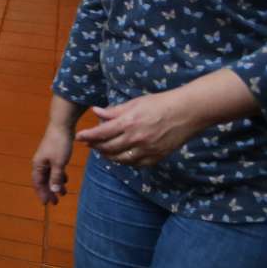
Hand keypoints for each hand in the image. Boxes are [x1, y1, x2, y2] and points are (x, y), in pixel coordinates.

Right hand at [31, 122, 76, 204]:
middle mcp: (40, 163)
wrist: (62, 126)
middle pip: (43, 180)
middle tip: (55, 203)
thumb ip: (56, 177)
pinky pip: (54, 169)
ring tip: (63, 193)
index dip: (42, 193)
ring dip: (55, 184)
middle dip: (49, 191)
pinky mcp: (53, 155)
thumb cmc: (59, 145)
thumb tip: (54, 191)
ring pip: (49, 175)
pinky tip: (65, 179)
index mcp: (38, 165)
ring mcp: (47, 158)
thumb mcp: (59, 163)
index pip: (38, 183)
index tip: (47, 204)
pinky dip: (59, 176)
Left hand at [76, 91, 199, 166]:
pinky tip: (120, 156)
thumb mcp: (134, 103)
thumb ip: (113, 111)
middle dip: (95, 146)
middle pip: (108, 148)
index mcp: (128, 123)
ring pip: (120, 159)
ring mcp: (147, 150)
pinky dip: (125, 161)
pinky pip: (136, 164)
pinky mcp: (157, 157)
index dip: (88, 136)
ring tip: (102, 151)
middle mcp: (136, 138)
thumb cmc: (160, 103)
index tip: (79, 137)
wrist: (187, 112)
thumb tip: (95, 111)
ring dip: (108, 156)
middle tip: (89, 144)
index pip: (101, 133)